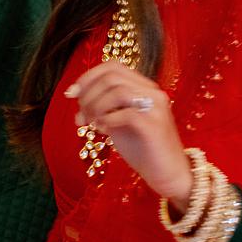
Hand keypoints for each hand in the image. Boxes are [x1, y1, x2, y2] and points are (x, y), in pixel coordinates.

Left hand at [64, 63, 192, 203]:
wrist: (169, 175)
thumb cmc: (144, 150)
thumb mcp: (118, 124)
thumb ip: (102, 109)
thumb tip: (77, 101)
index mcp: (144, 88)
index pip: (113, 66)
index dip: (88, 76)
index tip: (72, 94)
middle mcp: (153, 92)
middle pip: (112, 76)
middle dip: (88, 94)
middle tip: (81, 116)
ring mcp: (156, 107)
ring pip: (118, 91)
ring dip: (96, 106)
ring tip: (91, 123)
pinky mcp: (155, 126)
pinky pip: (125, 114)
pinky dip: (107, 120)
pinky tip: (103, 130)